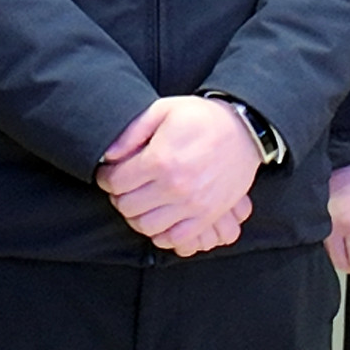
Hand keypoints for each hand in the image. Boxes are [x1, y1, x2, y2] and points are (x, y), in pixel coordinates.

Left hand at [96, 97, 260, 255]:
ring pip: (146, 226)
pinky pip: (174, 239)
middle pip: (127, 206)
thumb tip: (108, 155)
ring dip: (136, 216)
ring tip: (139, 201)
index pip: (116, 182)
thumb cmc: (201, 118)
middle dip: (118, 196)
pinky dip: (160, 234)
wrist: (244, 131)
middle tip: (123, 186)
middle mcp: (175, 186)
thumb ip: (132, 131)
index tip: (109, 173)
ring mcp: (193, 205)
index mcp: (161, 160)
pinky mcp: (207, 216)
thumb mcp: (163, 110)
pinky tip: (158, 218)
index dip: (105, 178)